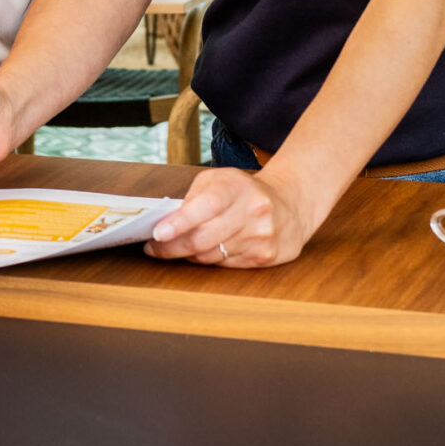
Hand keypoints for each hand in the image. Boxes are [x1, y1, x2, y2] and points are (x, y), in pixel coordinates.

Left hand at [144, 166, 317, 269]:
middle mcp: (252, 211)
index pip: (205, 205)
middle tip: (154, 249)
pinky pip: (226, 265)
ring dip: (190, 254)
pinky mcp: (265, 257)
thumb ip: (193, 198)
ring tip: (179, 246)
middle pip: (204, 238)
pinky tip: (207, 250)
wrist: (290, 203)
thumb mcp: (218, 180)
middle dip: (172, 247)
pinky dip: (210, 259)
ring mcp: (261, 236)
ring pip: (211, 255)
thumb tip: (166, 225)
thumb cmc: (243, 191)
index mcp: (236, 187)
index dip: (180, 222)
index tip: (158, 234)